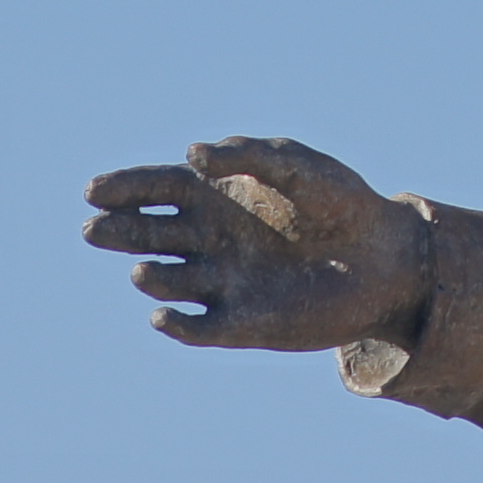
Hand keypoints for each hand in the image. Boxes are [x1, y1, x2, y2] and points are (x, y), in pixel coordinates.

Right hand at [86, 139, 430, 353]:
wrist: (389, 259)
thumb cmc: (345, 203)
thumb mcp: (301, 166)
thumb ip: (248, 157)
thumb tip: (192, 155)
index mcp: (221, 195)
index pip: (158, 189)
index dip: (123, 188)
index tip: (93, 191)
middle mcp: (213, 239)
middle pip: (149, 233)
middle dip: (118, 231)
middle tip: (94, 230)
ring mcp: (225, 281)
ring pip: (169, 280)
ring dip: (153, 276)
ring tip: (147, 268)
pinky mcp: (245, 322)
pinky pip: (199, 327)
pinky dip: (177, 324)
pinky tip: (164, 314)